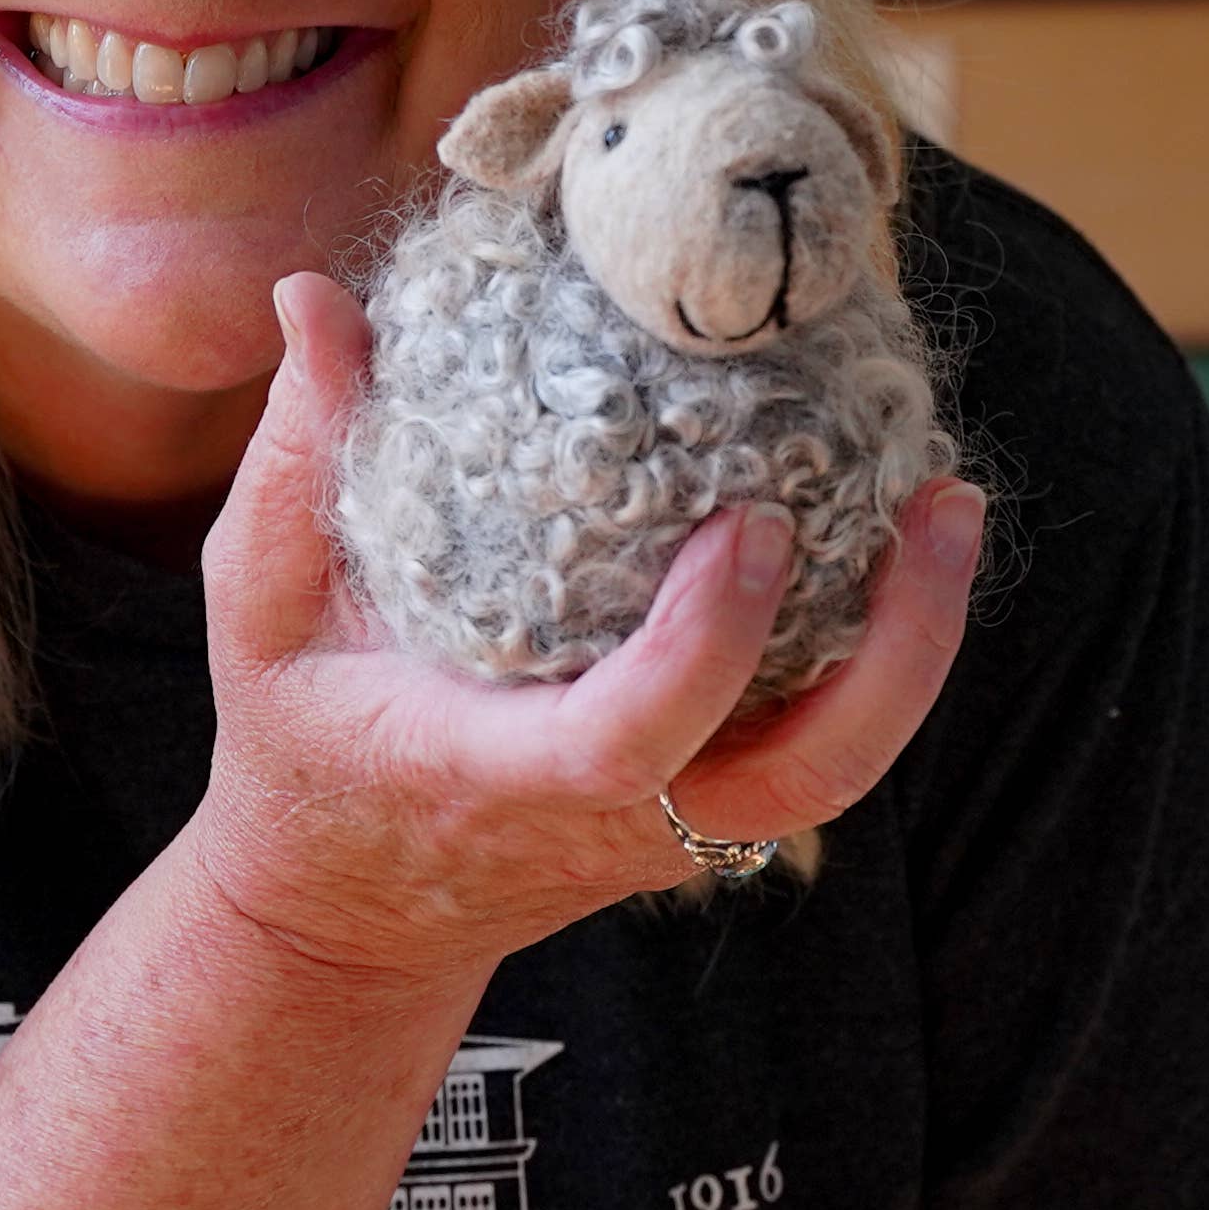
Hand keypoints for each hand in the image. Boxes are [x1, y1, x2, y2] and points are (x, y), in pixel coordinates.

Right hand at [185, 271, 987, 985]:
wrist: (345, 912)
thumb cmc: (299, 736)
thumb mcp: (259, 599)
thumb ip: (297, 455)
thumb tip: (312, 298)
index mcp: (493, 772)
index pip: (628, 742)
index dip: (707, 647)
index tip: (755, 528)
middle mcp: (608, 818)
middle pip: (806, 783)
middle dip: (898, 656)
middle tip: (939, 500)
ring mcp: (673, 829)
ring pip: (838, 771)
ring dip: (916, 647)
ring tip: (949, 502)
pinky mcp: (706, 812)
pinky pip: (817, 740)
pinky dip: (876, 648)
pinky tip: (894, 531)